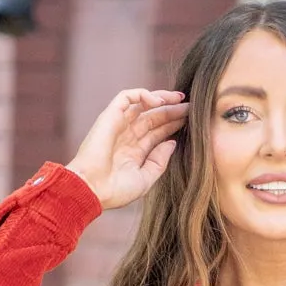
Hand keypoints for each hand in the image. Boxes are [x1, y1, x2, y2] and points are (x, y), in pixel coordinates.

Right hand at [66, 88, 187, 211]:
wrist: (92, 189)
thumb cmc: (115, 191)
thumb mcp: (145, 179)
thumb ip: (159, 161)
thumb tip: (172, 142)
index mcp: (135, 151)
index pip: (158, 132)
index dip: (174, 124)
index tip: (193, 121)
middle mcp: (127, 136)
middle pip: (154, 117)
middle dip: (172, 111)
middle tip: (191, 107)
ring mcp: (118, 124)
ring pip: (143, 104)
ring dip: (162, 99)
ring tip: (180, 99)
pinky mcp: (110, 115)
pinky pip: (127, 96)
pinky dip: (142, 95)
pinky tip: (159, 102)